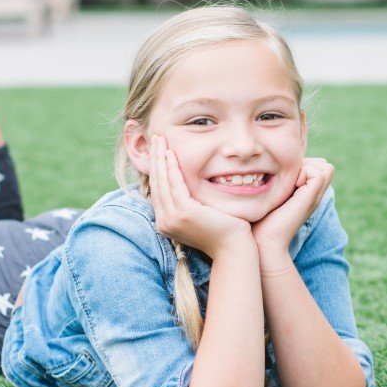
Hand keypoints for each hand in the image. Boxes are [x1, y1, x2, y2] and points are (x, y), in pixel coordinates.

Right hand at [148, 135, 252, 258]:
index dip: (155, 168)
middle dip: (153, 159)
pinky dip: (171, 167)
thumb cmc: (222, 231)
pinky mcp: (184, 213)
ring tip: (159, 140)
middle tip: (154, 138)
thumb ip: (188, 203)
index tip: (157, 150)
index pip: (157, 190)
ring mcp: (172, 218)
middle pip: (155, 183)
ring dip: (159, 158)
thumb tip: (185, 185)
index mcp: (165, 222)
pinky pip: (175, 185)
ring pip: (162, 182)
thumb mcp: (199, 216)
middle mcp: (164, 222)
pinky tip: (170, 153)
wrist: (233, 249)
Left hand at [251, 158, 333, 258]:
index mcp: (305, 193)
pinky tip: (292, 186)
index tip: (285, 177)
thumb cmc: (259, 220)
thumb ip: (276, 181)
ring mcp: (315, 196)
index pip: (317, 165)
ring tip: (290, 182)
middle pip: (324, 165)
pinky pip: (320, 172)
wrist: (263, 241)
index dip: (303, 164)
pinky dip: (305, 172)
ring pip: (325, 167)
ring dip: (306, 167)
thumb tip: (268, 163)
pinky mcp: (312, 198)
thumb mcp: (269, 195)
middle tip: (289, 179)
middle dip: (306, 163)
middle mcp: (313, 194)